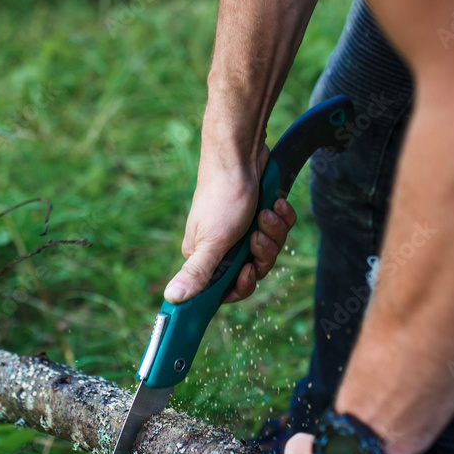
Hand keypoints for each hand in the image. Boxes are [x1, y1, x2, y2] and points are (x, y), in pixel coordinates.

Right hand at [164, 144, 296, 304]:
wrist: (239, 155)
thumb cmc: (222, 198)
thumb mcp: (211, 242)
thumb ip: (196, 274)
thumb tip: (172, 299)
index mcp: (204, 256)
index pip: (226, 289)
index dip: (242, 284)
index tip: (249, 271)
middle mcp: (223, 246)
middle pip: (254, 270)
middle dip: (263, 253)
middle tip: (257, 235)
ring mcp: (244, 229)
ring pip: (269, 249)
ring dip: (273, 232)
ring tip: (266, 213)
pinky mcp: (260, 214)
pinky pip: (279, 229)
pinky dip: (281, 216)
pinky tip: (275, 203)